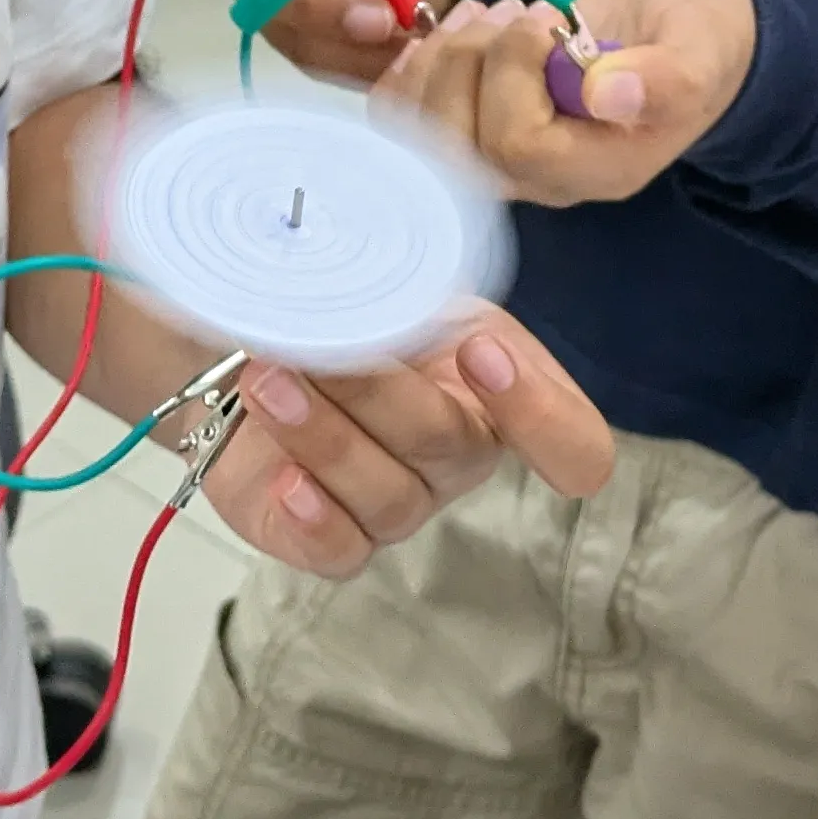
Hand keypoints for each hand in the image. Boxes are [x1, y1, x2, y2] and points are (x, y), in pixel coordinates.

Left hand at [201, 308, 611, 577]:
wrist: (245, 337)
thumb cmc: (337, 303)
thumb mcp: (389, 271)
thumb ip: (415, 276)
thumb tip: (404, 266)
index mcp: (499, 389)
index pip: (573, 442)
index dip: (543, 416)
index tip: (478, 352)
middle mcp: (456, 457)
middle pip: (447, 447)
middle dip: (377, 390)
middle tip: (315, 345)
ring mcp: (396, 503)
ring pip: (387, 497)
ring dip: (322, 435)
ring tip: (266, 379)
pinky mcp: (330, 537)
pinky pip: (342, 553)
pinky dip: (312, 520)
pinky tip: (284, 481)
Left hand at [383, 0, 758, 205]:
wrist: (673, 29)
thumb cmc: (691, 36)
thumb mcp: (698, 49)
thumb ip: (665, 79)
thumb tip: (607, 95)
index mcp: (599, 170)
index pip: (516, 145)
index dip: (511, 72)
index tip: (546, 20)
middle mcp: (541, 181)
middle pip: (455, 148)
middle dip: (464, 61)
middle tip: (510, 10)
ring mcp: (501, 160)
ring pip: (419, 135)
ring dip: (436, 59)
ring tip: (484, 14)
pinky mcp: (472, 129)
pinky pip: (406, 122)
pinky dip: (409, 70)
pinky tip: (438, 33)